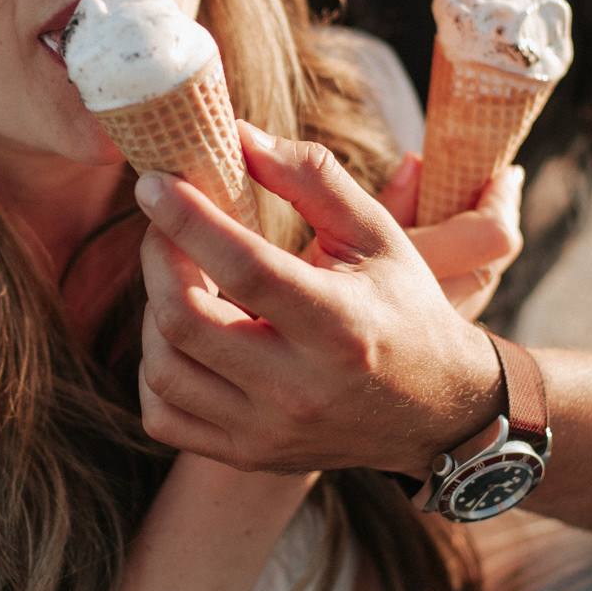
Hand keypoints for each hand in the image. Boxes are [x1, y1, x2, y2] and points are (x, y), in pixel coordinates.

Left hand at [134, 125, 507, 477]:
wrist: (437, 411)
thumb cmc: (405, 308)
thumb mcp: (377, 232)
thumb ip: (310, 177)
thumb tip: (237, 134)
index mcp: (340, 325)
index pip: (245, 268)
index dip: (188, 220)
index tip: (154, 181)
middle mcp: (300, 387)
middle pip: (185, 319)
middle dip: (157, 257)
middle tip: (163, 222)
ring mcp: (270, 431)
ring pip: (163, 369)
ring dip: (154, 311)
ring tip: (179, 276)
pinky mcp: (248, 456)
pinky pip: (164, 415)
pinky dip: (156, 369)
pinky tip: (180, 335)